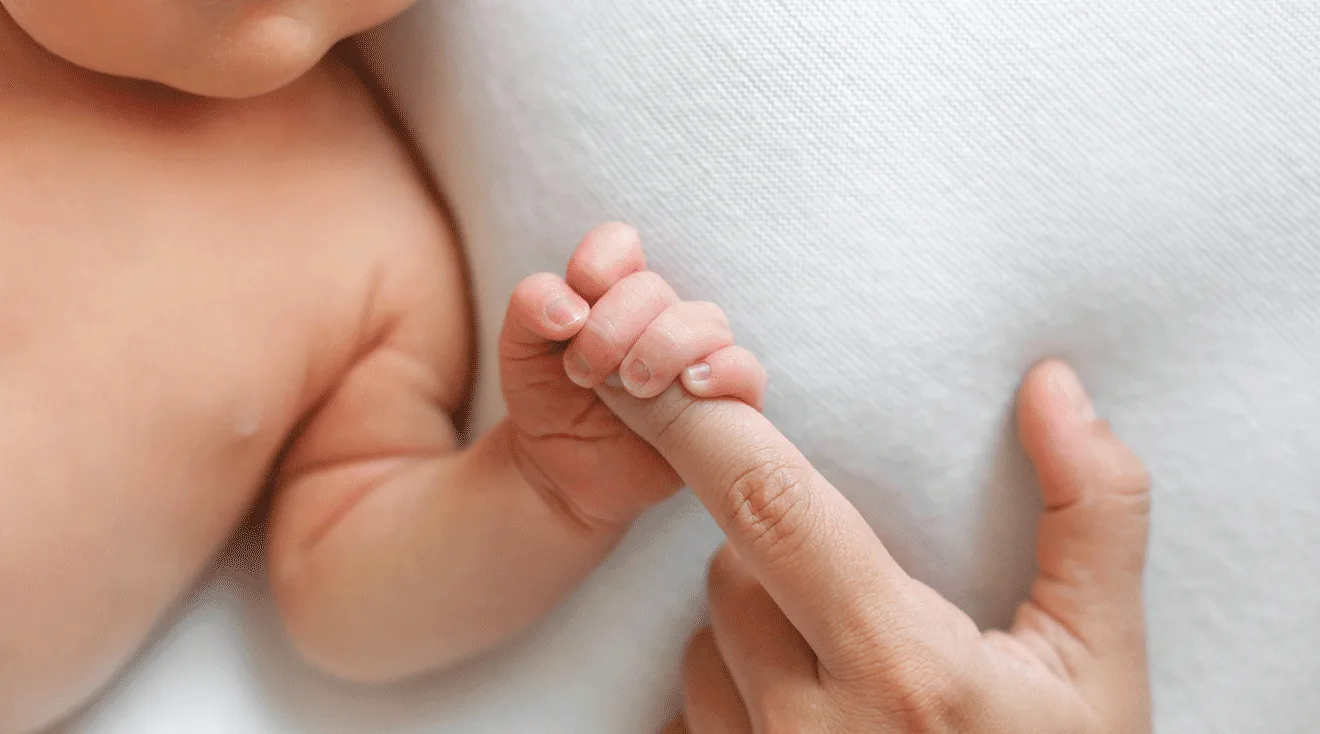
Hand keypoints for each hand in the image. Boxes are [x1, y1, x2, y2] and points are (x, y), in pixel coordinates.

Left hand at [501, 222, 766, 527]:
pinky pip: (747, 371)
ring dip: (663, 348)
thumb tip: (570, 308)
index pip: (620, 246)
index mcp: (611, 293)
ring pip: (706, 322)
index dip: (598, 266)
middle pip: (653, 289)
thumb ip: (531, 307)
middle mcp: (659, 317)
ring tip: (633, 387)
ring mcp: (694, 358)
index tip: (570, 318)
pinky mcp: (722, 403)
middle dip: (612, 328)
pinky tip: (691, 387)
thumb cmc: (547, 403)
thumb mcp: (518, 351)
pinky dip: (725, 370)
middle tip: (584, 374)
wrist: (559, 474)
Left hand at [597, 361, 1150, 732]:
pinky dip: (733, 699)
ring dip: (753, 633)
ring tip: (846, 677)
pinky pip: (689, 717)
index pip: (770, 507)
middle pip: (729, 571)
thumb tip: (1053, 386)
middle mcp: (812, 726)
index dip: (701, 425)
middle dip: (775, 552)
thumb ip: (1093, 516)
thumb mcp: (1102, 663)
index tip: (653, 372)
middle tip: (861, 598)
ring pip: (704, 646)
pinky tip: (809, 723)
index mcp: (903, 667)